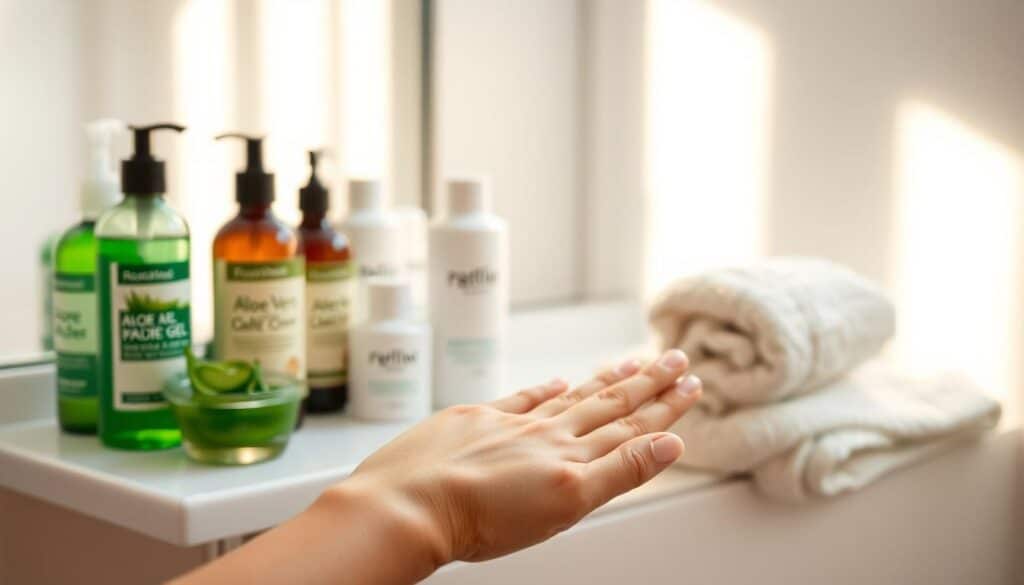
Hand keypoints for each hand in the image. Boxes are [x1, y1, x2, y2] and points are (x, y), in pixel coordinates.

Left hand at [335, 349, 701, 564]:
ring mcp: (510, 425)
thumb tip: (668, 445)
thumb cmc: (479, 521)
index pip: (631, 428)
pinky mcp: (475, 420)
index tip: (690, 384)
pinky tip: (561, 380)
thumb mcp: (566, 507)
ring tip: (634, 362)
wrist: (410, 505)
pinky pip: (521, 398)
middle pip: (608, 404)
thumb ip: (619, 472)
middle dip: (648, 384)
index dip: (665, 407)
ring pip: (571, 397)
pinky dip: (546, 389)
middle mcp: (547, 436)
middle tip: (677, 359)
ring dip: (607, 380)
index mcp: (572, 461)